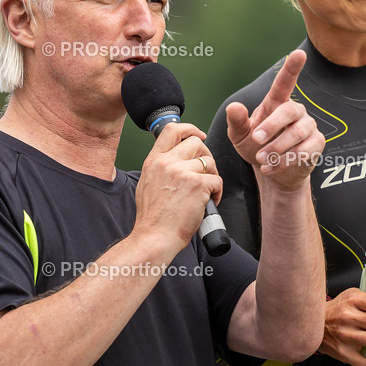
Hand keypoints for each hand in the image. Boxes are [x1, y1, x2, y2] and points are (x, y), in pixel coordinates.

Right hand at [134, 123, 220, 251]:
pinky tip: (210, 202)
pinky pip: (217, 180)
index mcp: (154, 161)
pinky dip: (218, 192)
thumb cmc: (152, 218)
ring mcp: (182, 172)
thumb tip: (175, 161)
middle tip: (206, 172)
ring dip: (212, 175)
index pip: (172, 130)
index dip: (189, 128)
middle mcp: (167, 162)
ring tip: (207, 191)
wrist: (154, 237)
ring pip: (209, 162)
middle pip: (196, 143)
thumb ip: (160, 168)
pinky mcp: (198, 185)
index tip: (199, 135)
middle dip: (206, 155)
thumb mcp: (147, 184)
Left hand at [224, 50, 324, 190]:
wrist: (271, 172)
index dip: (292, 68)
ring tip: (261, 159)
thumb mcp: (240, 136)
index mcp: (277, 103)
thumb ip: (237, 121)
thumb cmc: (256, 148)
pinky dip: (285, 161)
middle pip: (289, 111)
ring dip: (276, 148)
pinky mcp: (316, 144)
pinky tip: (271, 167)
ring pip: (297, 133)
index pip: (285, 82)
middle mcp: (296, 111)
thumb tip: (234, 106)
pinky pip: (305, 150)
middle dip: (272, 126)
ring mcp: (308, 127)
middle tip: (256, 140)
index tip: (299, 54)